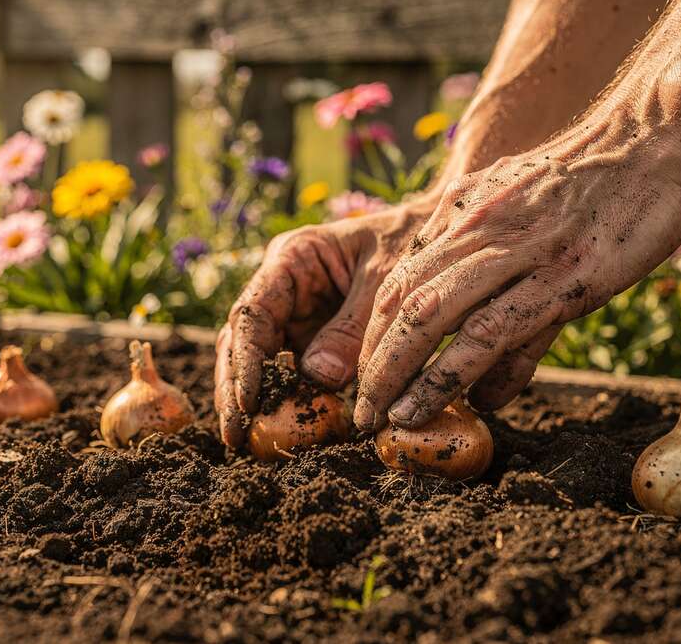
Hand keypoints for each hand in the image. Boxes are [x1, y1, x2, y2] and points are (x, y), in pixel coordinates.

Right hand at [214, 201, 432, 447]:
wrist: (446, 238)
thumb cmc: (414, 244)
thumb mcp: (388, 281)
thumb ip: (354, 326)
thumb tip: (318, 377)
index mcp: (293, 258)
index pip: (253, 312)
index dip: (246, 360)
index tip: (247, 400)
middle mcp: (284, 288)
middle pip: (243, 341)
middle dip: (234, 388)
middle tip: (234, 435)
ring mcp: (297, 316)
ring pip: (261, 362)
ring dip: (252, 401)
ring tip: (243, 442)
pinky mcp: (315, 341)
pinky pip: (294, 374)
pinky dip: (288, 402)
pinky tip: (281, 434)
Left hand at [353, 115, 680, 430]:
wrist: (655, 137)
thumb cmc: (597, 179)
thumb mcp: (523, 202)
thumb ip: (491, 253)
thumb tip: (471, 309)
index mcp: (466, 213)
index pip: (399, 280)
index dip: (374, 334)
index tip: (365, 376)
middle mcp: (481, 230)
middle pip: (403, 303)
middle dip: (375, 364)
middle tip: (362, 412)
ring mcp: (521, 252)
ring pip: (437, 317)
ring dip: (405, 374)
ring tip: (388, 420)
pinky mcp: (565, 276)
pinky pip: (499, 330)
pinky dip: (465, 370)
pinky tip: (461, 404)